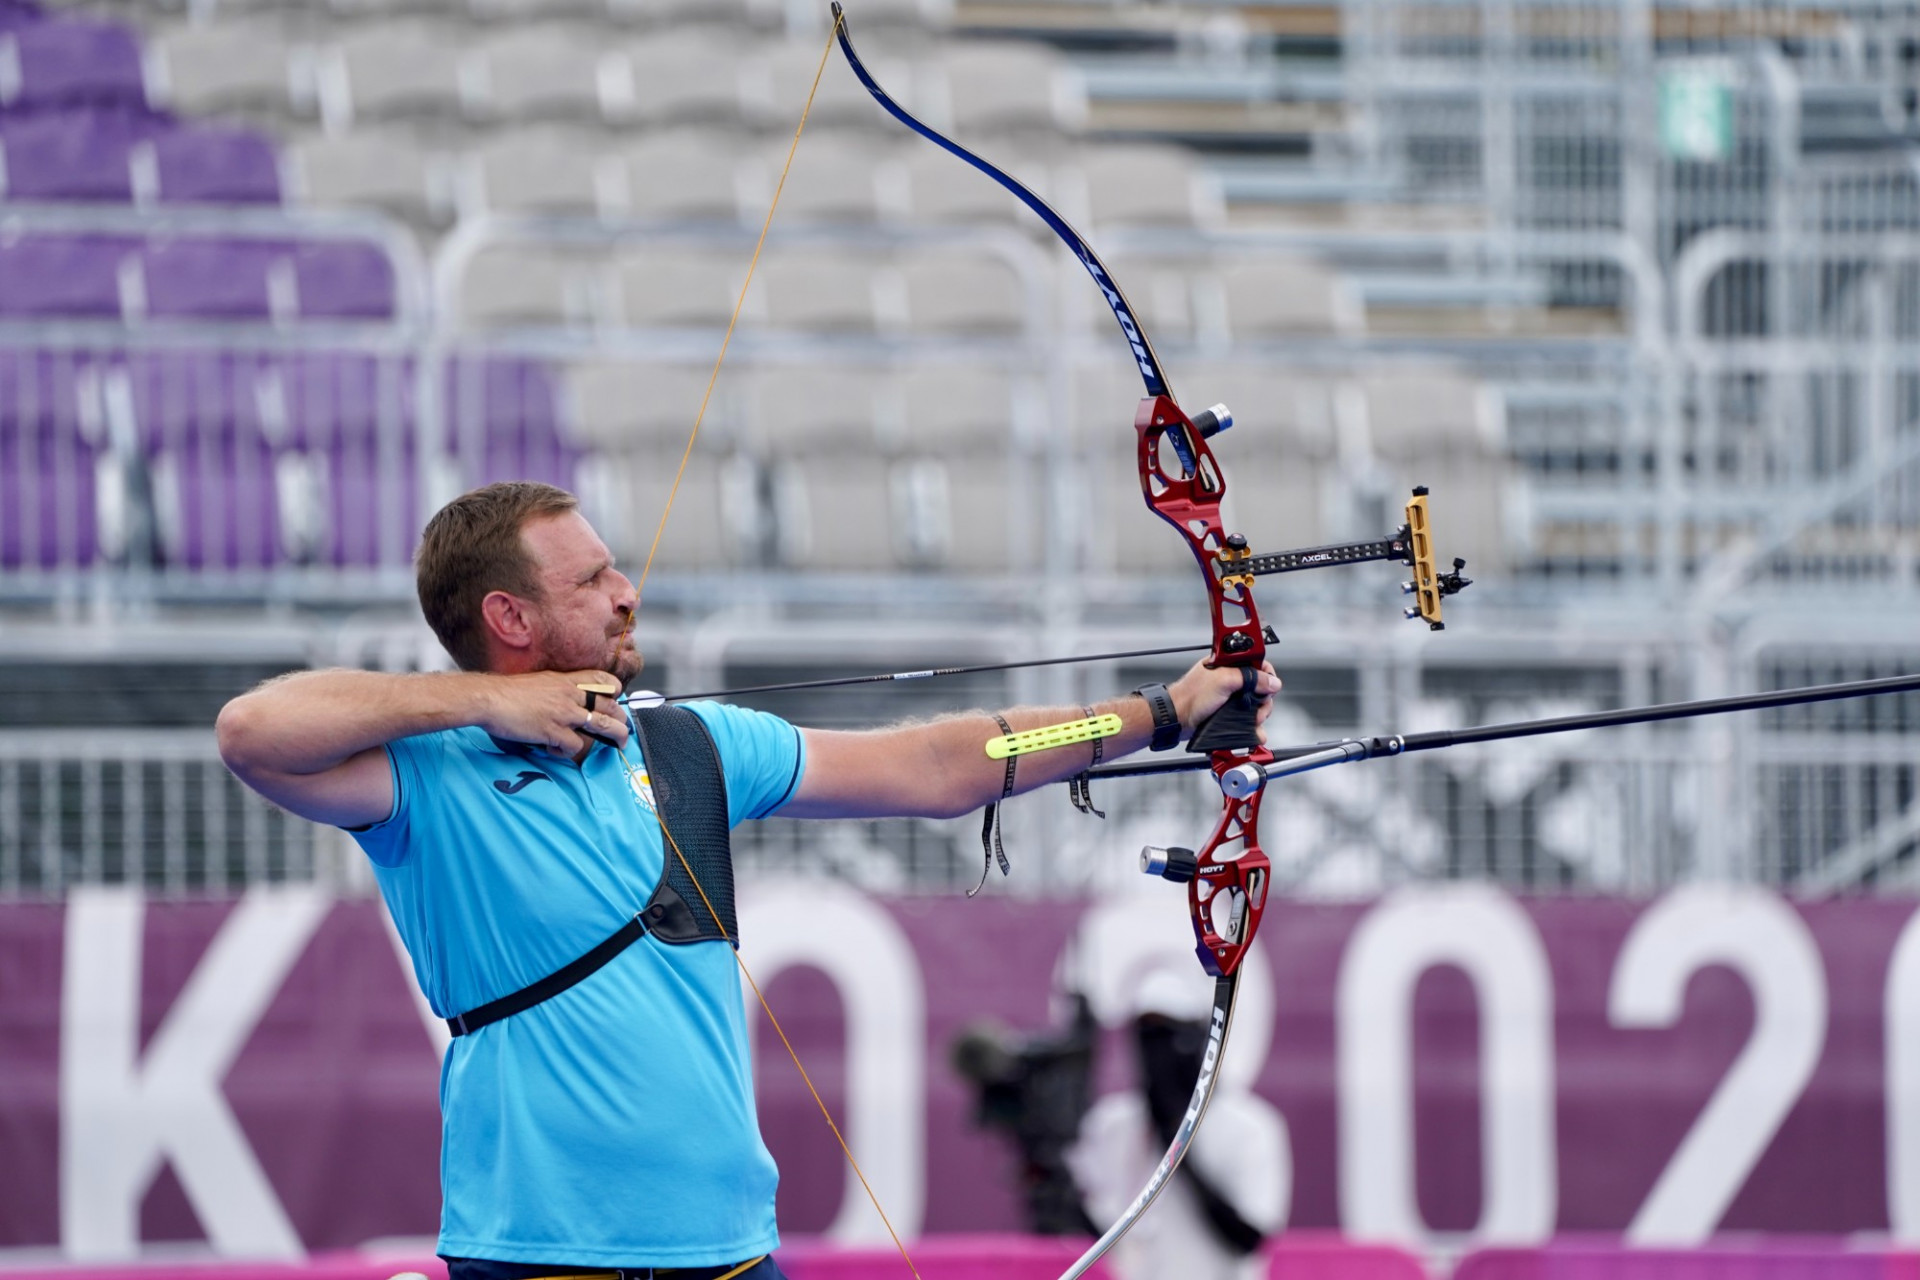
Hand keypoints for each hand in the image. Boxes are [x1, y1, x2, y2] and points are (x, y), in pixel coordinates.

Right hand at [480, 669, 630, 759]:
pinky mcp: (554, 731)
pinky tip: (557, 750)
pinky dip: (569, 752)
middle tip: (623, 729)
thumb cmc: (507, 692)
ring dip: (615, 736)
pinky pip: (575, 745)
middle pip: (608, 705)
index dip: (614, 689)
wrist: (489, 698)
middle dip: (621, 719)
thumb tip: (565, 701)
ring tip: (618, 744)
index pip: (601, 678)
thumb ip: (556, 689)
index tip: (615, 698)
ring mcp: (564, 713)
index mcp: (566, 680)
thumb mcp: (539, 681)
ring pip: (602, 725)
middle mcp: (569, 694)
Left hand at [1169, 659, 1281, 734]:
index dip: (1266, 675)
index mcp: (1229, 663)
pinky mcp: (1229, 711)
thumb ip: (1250, 678)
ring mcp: (1230, 695)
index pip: (1257, 663)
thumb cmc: (1191, 697)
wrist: (1177, 719)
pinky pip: (1248, 717)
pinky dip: (1253, 725)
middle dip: (1263, 699)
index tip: (1268, 687)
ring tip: (1253, 721)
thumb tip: (1272, 682)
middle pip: (1261, 686)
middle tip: (1258, 709)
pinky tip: (1253, 730)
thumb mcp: (1223, 681)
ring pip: (1256, 703)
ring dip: (1259, 714)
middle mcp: (1231, 678)